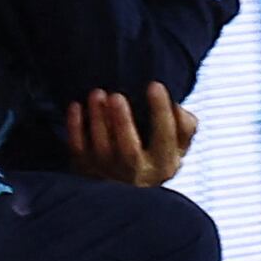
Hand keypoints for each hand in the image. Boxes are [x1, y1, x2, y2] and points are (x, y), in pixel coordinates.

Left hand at [58, 81, 193, 187]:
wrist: (133, 175)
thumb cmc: (159, 148)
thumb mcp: (179, 140)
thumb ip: (184, 124)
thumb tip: (174, 106)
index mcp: (164, 165)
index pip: (165, 138)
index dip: (160, 112)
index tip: (154, 85)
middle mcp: (137, 175)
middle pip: (128, 152)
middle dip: (122, 123)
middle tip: (116, 95)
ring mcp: (110, 175)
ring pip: (101, 150)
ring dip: (97, 119)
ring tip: (97, 93)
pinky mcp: (87, 171)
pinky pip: (78, 150)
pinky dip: (75, 128)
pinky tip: (76, 105)